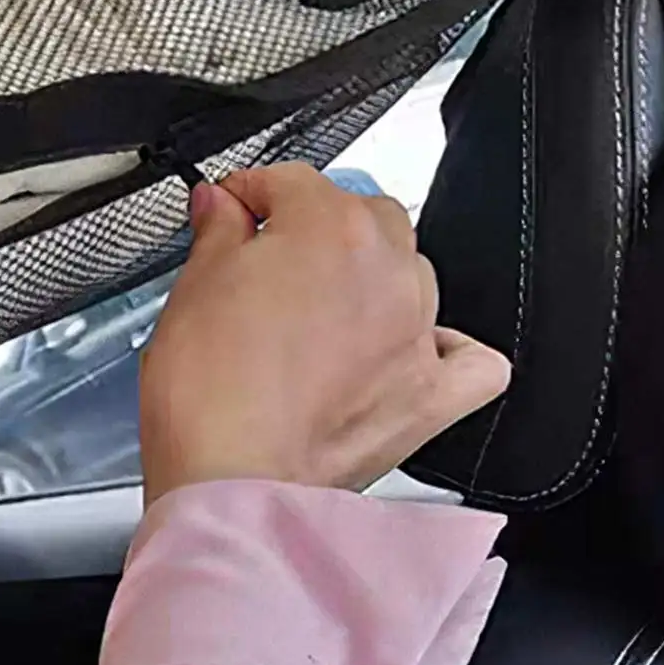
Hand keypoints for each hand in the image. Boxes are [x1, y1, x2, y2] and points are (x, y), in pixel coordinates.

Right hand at [140, 163, 510, 502]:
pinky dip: (448, 349)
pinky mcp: (430, 397)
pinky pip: (472, 361)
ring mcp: (416, 334)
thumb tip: (219, 205)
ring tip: (319, 310)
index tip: (228, 210)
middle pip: (363, 216)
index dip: (248, 193)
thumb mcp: (191, 290)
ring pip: (412, 273)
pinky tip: (412, 351)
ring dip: (370, 278)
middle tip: (266, 257)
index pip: (290, 181)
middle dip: (317, 226)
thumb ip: (216, 232)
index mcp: (328, 229)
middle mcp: (387, 272)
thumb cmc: (206, 395)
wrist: (229, 483)